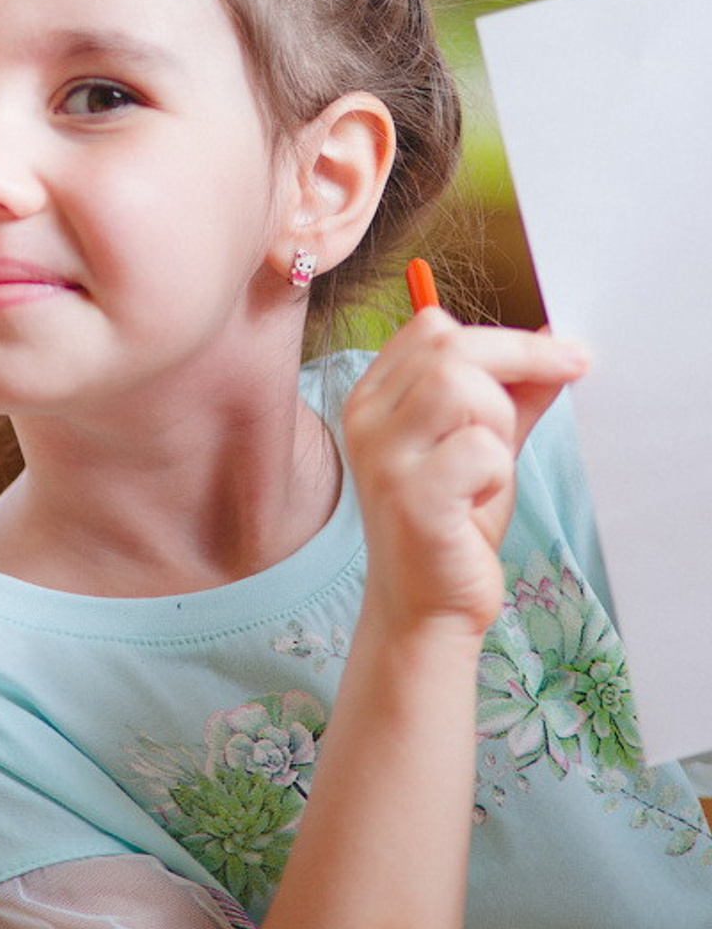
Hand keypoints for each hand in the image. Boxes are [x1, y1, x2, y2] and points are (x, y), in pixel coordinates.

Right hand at [342, 309, 589, 637]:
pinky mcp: (410, 498)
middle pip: (449, 346)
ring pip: (459, 386)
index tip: (559, 356)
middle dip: (520, 361)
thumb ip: (514, 396)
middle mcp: (366, 418)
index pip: (431, 327)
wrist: (425, 607)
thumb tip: (556, 345)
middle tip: (567, 378)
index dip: (502, 336)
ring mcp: (382, 457)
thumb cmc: (452, 525)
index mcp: (374, 398)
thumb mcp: (485, 446)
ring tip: (494, 463)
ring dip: (500, 420)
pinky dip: (498, 470)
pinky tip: (481, 498)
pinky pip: (476, 449)